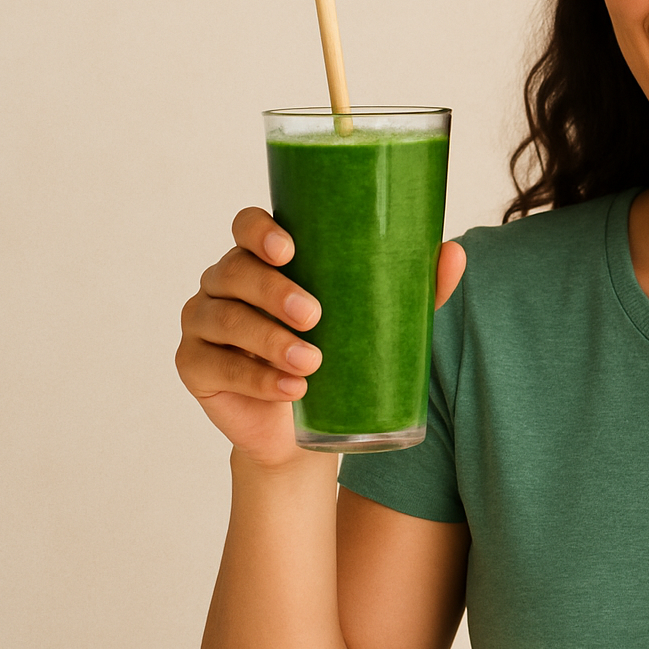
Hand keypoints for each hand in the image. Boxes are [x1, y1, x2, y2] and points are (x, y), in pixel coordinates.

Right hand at [175, 207, 466, 469]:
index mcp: (263, 256)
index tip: (289, 249)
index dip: (260, 230)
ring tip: (311, 362)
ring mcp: (202, 322)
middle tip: (315, 315)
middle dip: (273, 291)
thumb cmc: (339, 350)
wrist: (306, 423)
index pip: (247, 225)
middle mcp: (225, 281)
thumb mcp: (377, 316)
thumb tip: (454, 252)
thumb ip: (414, 285)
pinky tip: (291, 390)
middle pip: (234, 270)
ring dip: (268, 340)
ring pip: (224, 318)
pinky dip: (256, 379)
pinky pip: (216, 366)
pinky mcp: (194, 365)